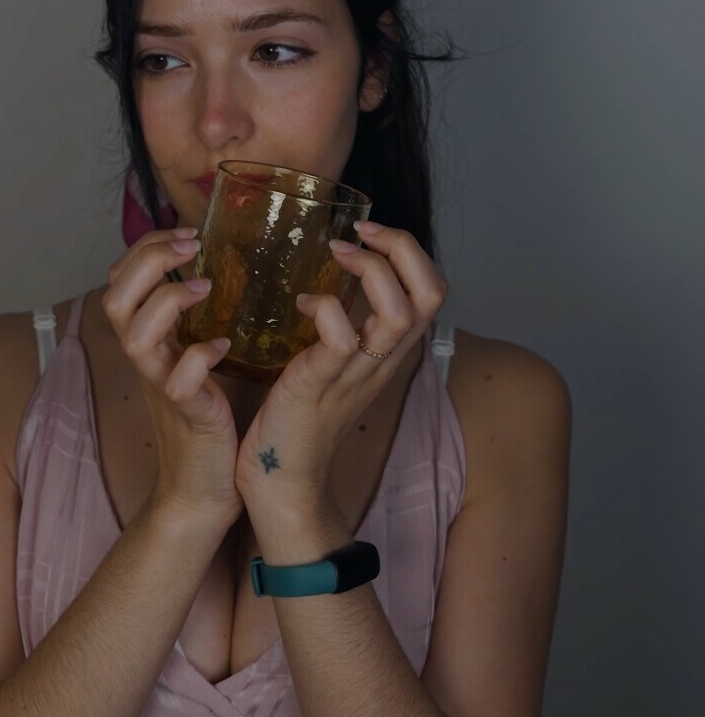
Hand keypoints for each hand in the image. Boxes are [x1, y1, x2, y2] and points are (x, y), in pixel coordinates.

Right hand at [102, 227, 242, 529]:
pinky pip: (179, 381)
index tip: (188, 231)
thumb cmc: (206, 420)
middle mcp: (146, 359)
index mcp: (150, 340)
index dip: (145, 246)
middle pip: (114, 297)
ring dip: (167, 301)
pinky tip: (225, 347)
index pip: (121, 278)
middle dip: (148, 260)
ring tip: (206, 288)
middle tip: (191, 244)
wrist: (203, 490)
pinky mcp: (187, 413)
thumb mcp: (191, 358)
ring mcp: (161, 386)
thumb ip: (190, 323)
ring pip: (134, 335)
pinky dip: (200, 356)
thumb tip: (212, 272)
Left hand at [234, 222, 447, 512]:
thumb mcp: (336, 366)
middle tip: (358, 236)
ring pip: (398, 312)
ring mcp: (356, 373)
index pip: (432, 290)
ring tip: (334, 259)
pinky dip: (323, 306)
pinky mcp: (320, 384)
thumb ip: (346, 329)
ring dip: (369, 271)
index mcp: (389, 351)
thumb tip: (331, 284)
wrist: (284, 481)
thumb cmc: (301, 419)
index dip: (409, 250)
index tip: (366, 234)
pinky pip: (342, 338)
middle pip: (432, 293)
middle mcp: (384, 360)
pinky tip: (300, 304)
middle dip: (402, 247)